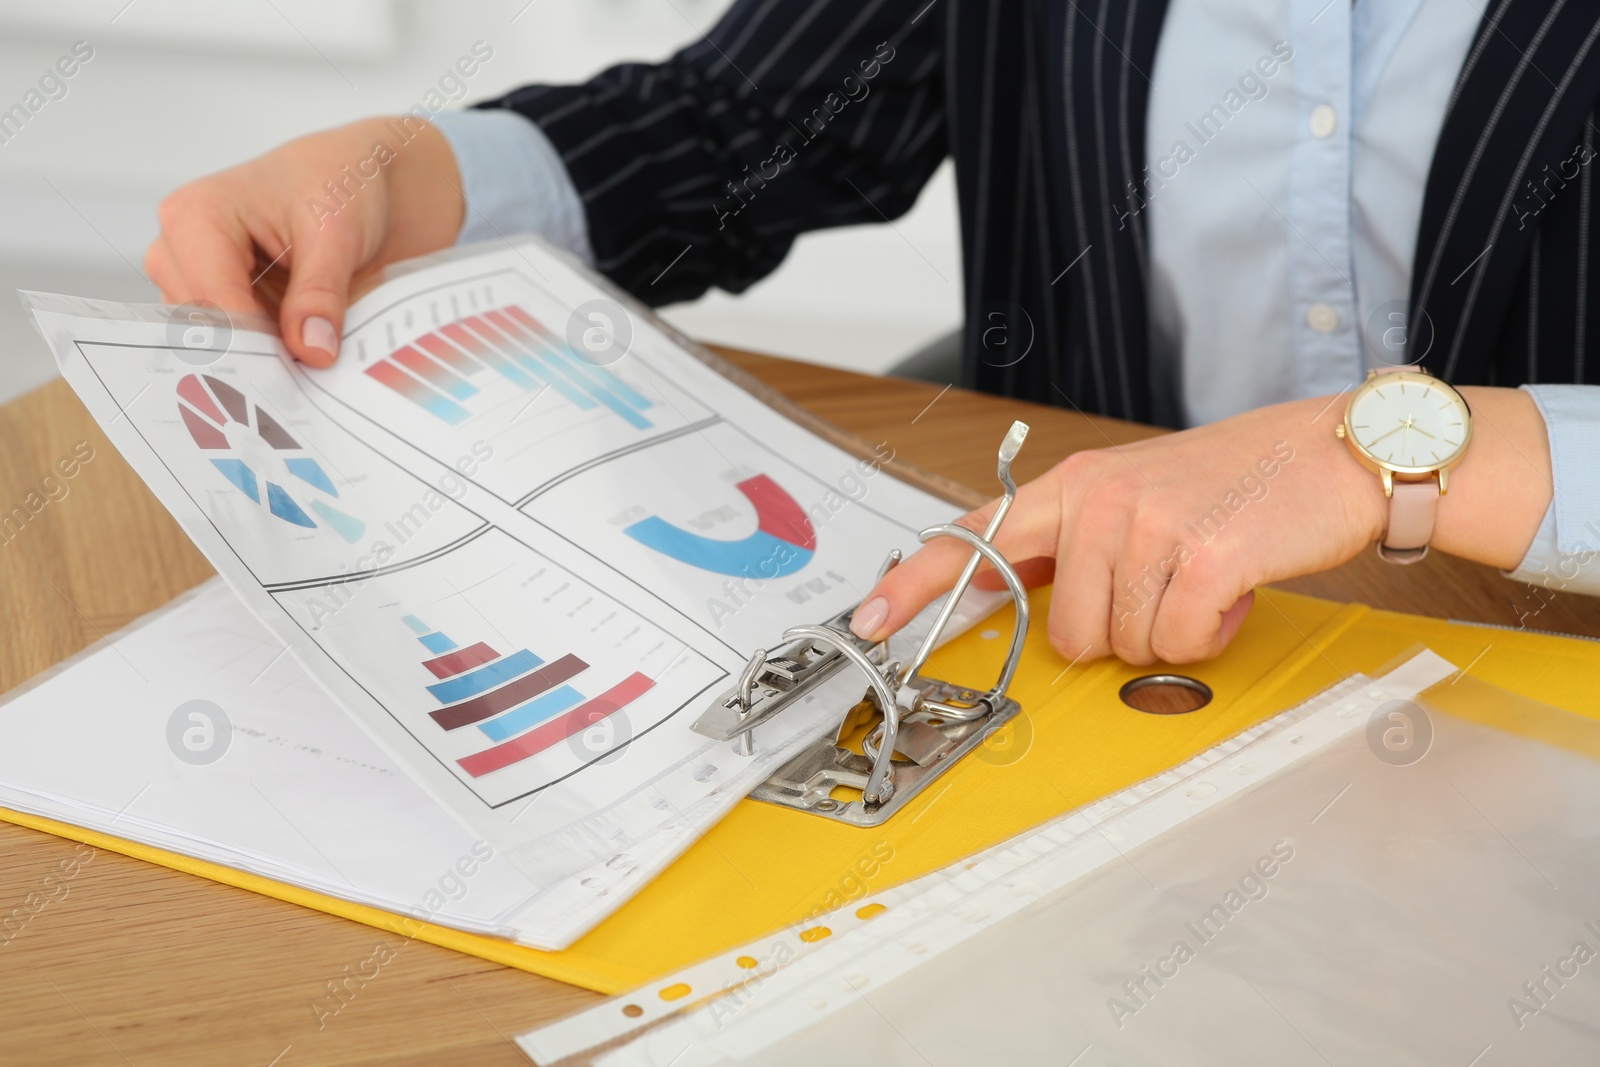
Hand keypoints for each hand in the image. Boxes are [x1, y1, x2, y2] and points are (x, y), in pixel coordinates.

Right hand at [144, 117, 464, 365]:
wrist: (354, 179)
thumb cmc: (336, 184)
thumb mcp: (339, 233)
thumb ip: (321, 293)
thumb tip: (312, 351)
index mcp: (194, 216)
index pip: (212, 301)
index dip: (254, 345)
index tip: (293, 377)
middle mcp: (177, 249)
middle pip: (203, 328)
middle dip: (256, 357)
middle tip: (306, 381)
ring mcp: (192, 281)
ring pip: (212, 343)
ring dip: (261, 361)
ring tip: (307, 373)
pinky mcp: (216, 304)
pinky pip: (229, 345)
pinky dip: (265, 358)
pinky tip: (298, 367)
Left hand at [849, 387, 1552, 665]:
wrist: (1335, 454)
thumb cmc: (1235, 484)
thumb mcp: (1136, 495)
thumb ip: (1072, 544)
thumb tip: (1016, 595)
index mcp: (1075, 488)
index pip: (976, 538)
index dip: (917, 584)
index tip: (872, 618)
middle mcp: (1099, 501)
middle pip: (1068, 634)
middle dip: (1122, 632)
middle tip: (1169, 585)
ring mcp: (1148, 527)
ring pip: (1125, 645)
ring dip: (1173, 630)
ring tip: (1206, 576)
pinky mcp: (1201, 558)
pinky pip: (1179, 643)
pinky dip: (1213, 632)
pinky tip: (1235, 586)